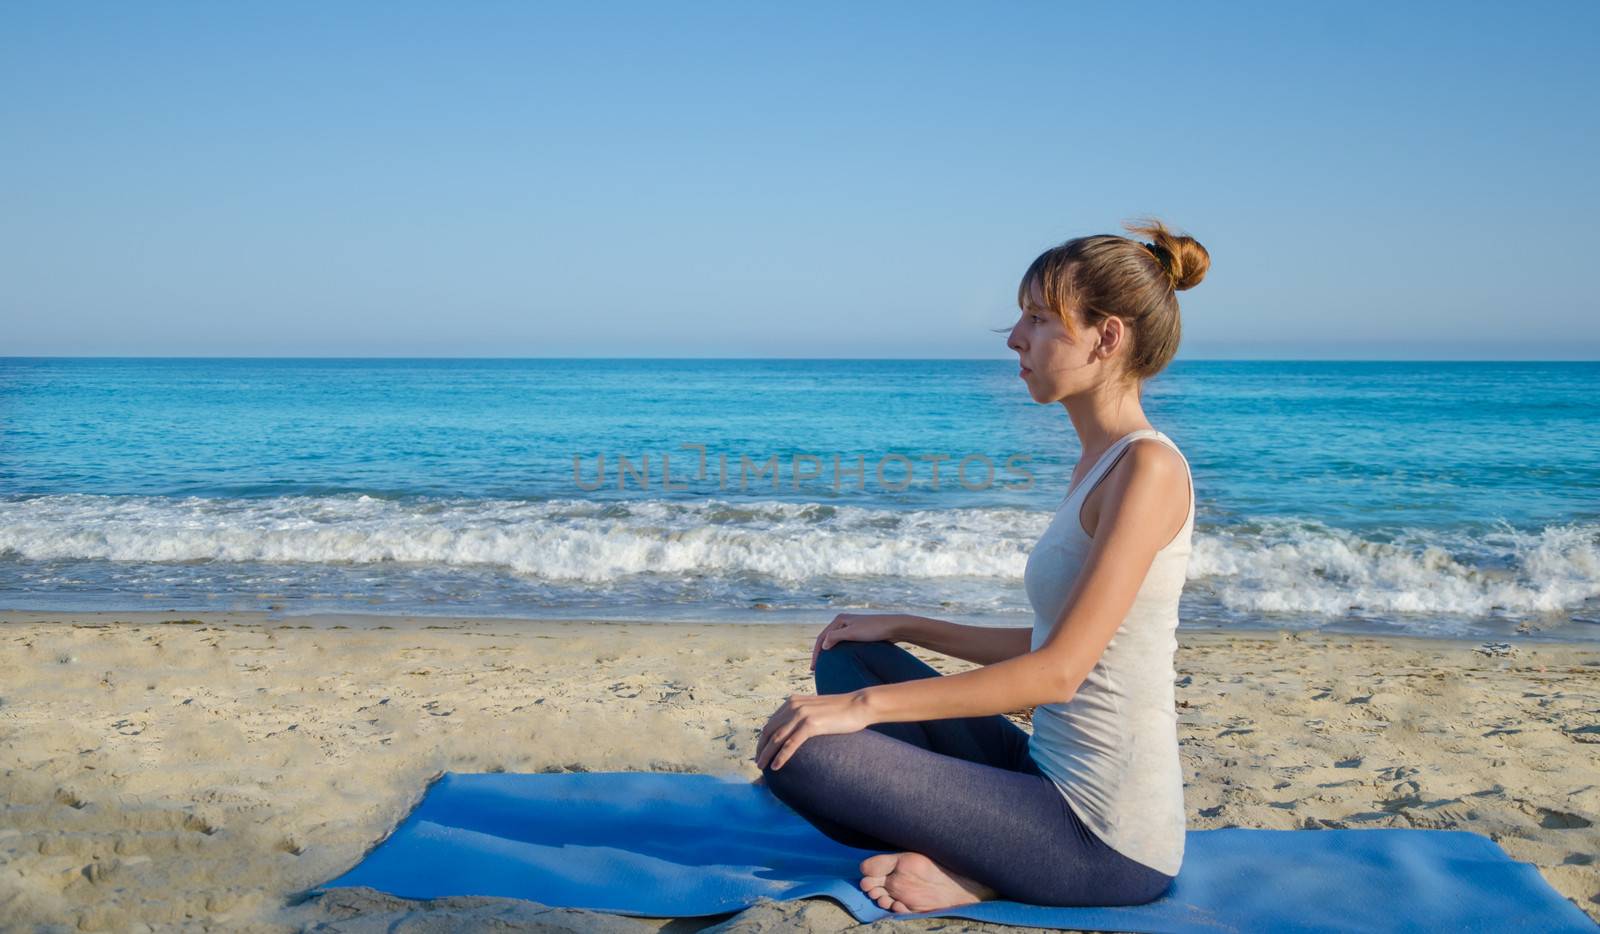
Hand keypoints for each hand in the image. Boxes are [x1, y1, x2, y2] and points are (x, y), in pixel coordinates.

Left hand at [754, 691, 872, 770]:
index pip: (770, 723)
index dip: (763, 739)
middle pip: (769, 731)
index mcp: (792, 702)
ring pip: (777, 738)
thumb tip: (794, 732)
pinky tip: (776, 767)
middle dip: (761, 749)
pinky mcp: (811, 724)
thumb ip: (802, 717)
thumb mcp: (815, 710)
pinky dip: (781, 756)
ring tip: (762, 768)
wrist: (859, 705)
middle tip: (758, 764)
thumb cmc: (840, 711)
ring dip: (766, 754)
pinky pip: (790, 743)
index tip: (761, 752)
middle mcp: (793, 706)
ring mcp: (801, 714)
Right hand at [810, 613, 902, 669]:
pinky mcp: (859, 634)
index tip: (813, 668)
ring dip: (829, 653)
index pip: (822, 638)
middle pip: (827, 639)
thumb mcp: (852, 633)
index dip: (816, 654)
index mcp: (840, 620)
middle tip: (815, 669)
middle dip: (820, 654)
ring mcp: (851, 628)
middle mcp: (844, 622)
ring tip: (825, 667)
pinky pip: (844, 644)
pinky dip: (838, 653)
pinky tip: (839, 661)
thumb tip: (824, 646)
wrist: (894, 627)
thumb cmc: (874, 629)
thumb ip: (835, 637)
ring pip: (835, 642)